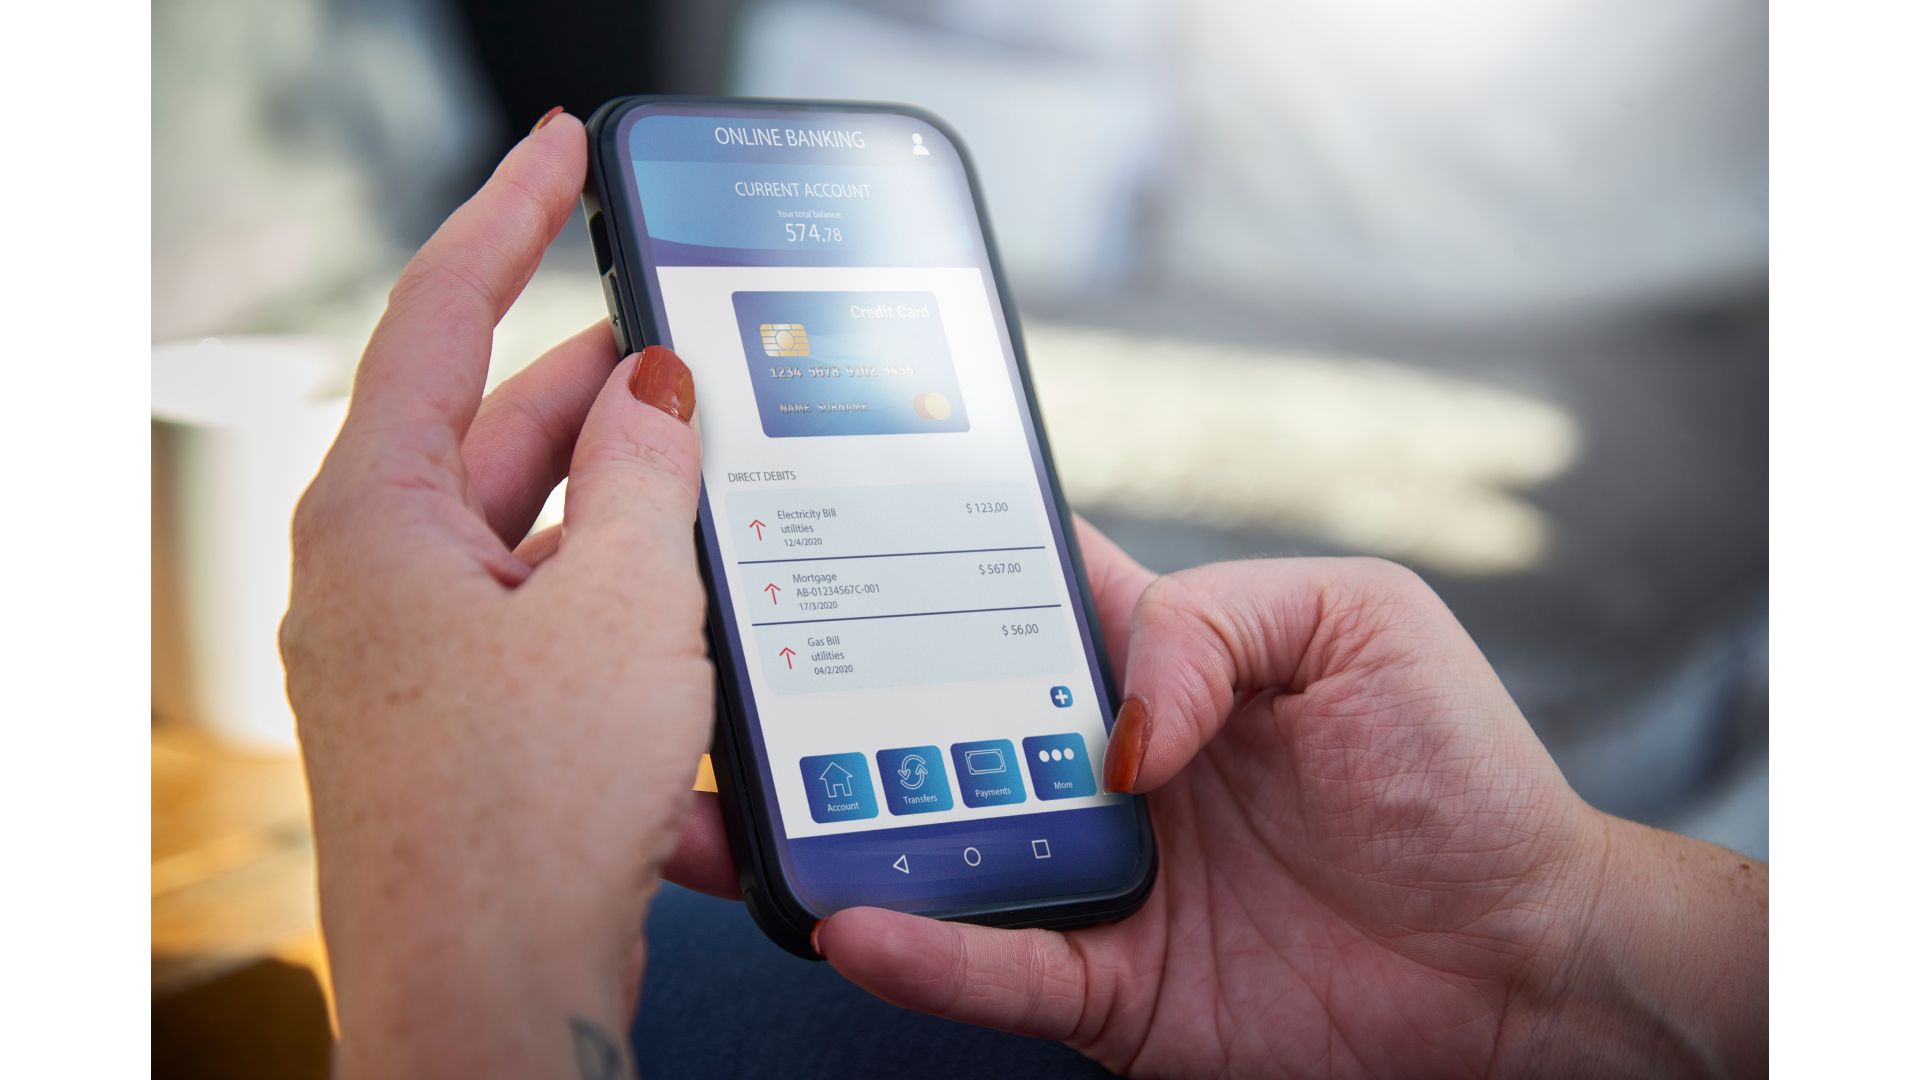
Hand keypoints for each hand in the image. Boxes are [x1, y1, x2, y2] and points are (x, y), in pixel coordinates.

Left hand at [281, 111, 705, 1077]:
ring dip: (636, 496)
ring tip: (732, 477)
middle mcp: (381, 573)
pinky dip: (628, 582)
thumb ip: (647, 473)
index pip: (437, 314)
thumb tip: (657, 389)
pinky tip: (707, 592)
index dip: (511, 216)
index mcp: (375, 517)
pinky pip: (555, 605)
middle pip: (502, 422)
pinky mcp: (473, 714)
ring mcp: (423, 648)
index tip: (563, 148)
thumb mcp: (620, 606)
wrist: (495, 1000)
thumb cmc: (528, 814)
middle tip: (710, 345)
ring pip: (544, 522)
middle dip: (613, 383)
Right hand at [692, 532, 1765, 1075]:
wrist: (1529, 956)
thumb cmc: (1457, 770)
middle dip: (819, 700)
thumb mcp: (1357, 622)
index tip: (799, 521)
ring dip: (831, 829)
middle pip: (929, 723)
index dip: (905, 555)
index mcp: (1150, 661)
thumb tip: (1105, 727)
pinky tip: (855, 924)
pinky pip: (998, 973)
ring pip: (931, 850)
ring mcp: (1096, 877)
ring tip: (729, 803)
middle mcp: (1096, 766)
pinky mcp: (1111, 988)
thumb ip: (1211, 627)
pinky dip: (923, 955)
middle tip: (714, 668)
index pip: (1002, 593)